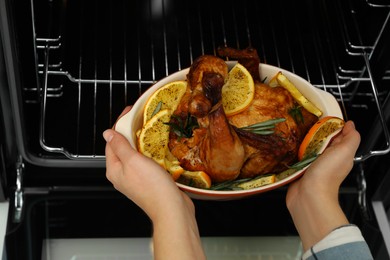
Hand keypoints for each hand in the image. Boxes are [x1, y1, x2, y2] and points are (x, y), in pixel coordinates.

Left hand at [103, 106, 204, 259]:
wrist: (171, 208)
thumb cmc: (152, 188)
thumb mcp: (133, 161)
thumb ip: (120, 146)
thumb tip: (108, 133)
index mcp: (114, 169)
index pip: (111, 141)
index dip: (119, 125)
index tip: (129, 112)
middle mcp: (122, 174)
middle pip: (122, 147)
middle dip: (130, 131)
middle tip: (140, 118)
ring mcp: (135, 178)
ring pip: (135, 154)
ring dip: (141, 141)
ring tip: (150, 130)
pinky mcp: (148, 181)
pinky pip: (145, 162)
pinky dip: (149, 152)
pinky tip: (157, 148)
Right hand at [286, 120, 360, 249]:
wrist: (309, 196)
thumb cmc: (327, 175)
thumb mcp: (345, 151)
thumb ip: (351, 137)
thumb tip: (351, 125)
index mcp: (340, 153)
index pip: (338, 134)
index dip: (332, 124)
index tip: (323, 116)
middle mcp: (327, 159)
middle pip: (321, 140)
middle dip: (314, 131)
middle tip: (305, 123)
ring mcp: (313, 165)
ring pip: (307, 148)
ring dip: (302, 141)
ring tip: (295, 132)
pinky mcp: (299, 170)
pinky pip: (296, 157)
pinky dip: (293, 151)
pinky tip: (289, 146)